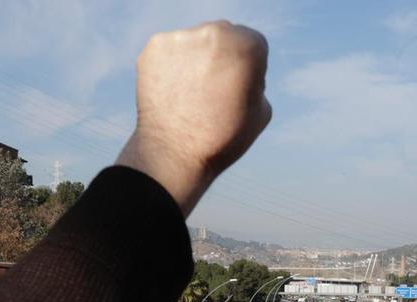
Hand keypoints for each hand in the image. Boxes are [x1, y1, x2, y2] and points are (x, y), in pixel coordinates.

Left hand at [116, 21, 271, 215]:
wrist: (175, 154)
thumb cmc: (223, 138)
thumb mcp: (262, 111)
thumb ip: (256, 80)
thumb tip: (242, 69)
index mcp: (246, 46)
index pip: (254, 43)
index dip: (249, 69)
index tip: (238, 91)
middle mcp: (213, 33)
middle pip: (224, 35)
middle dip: (222, 57)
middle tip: (214, 91)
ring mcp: (181, 38)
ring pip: (195, 41)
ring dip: (196, 59)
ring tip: (191, 94)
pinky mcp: (155, 47)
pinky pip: (171, 50)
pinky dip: (173, 66)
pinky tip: (174, 91)